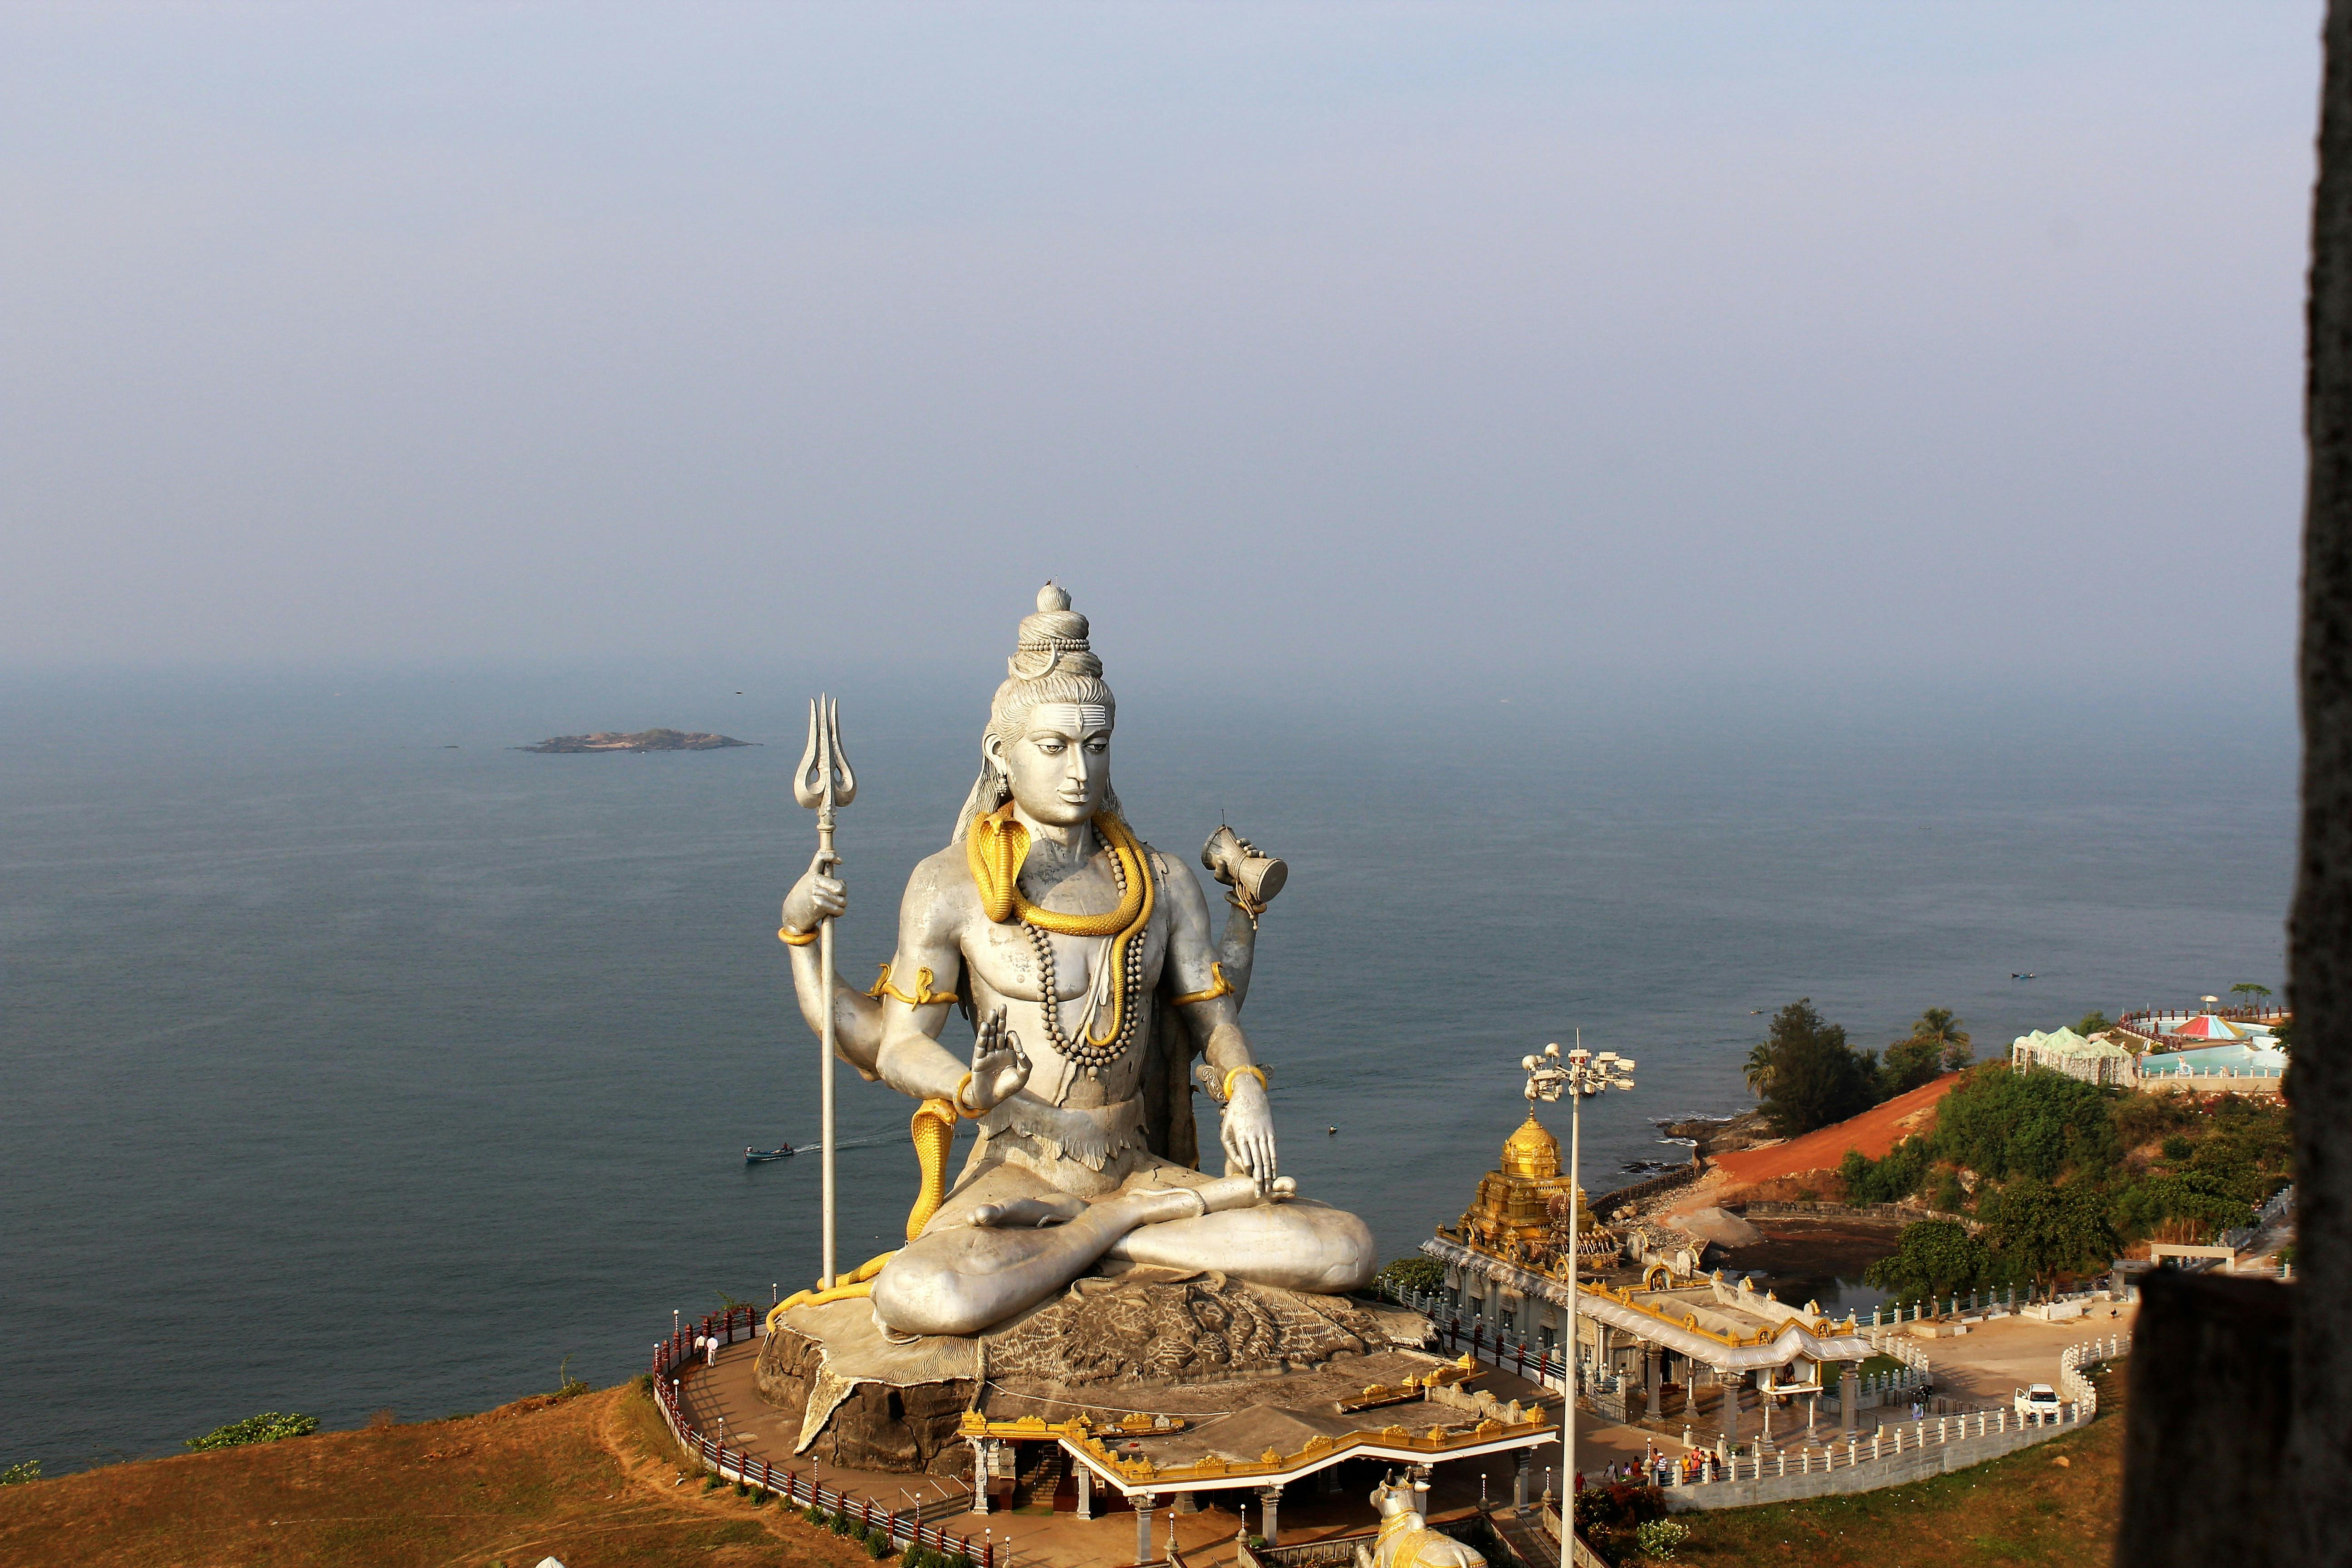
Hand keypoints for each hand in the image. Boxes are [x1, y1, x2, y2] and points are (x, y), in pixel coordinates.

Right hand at [781, 850, 845, 934]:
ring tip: (835, 906)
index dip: (831, 856)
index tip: (840, 861)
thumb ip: (824, 881)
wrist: (791, 915)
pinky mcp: (818, 904)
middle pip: (840, 887)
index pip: (821, 857)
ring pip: (841, 899)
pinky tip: (833, 913)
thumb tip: (842, 884)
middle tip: (839, 897)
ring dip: (841, 905)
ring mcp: (816, 892)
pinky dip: (838, 912)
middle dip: (843, 893)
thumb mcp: (810, 886)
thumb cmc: (804, 901)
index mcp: (811, 874)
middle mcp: (813, 881)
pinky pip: (839, 909)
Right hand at [964, 1008, 1031, 1112]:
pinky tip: (984, 1026)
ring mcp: (988, 1054)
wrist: (992, 1100)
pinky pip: (980, 1046)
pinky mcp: (979, 1060)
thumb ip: (1026, 1065)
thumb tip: (1022, 1053)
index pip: (1010, 1037)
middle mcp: (998, 1051)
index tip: (1019, 1053)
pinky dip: (982, 1036)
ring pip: (989, 1035)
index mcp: (1009, 1052)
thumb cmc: (1008, 1088)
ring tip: (993, 1011)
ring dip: (990, 1024)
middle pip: (998, 1031)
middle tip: (1002, 1006)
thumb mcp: (1022, 1077)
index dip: (1015, 1040)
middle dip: (1001, 1019)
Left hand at [1219, 1071, 1278, 1194]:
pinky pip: (1273, 1153)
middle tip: (1259, 1195)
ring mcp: (1264, 1135)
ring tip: (1268, 1189)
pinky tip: (1274, 1175)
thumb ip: (1230, 1148)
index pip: (1246, 1159)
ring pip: (1267, 1159)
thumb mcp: (1225, 1129)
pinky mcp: (1271, 1134)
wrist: (1250, 1095)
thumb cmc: (1234, 1115)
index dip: (1248, 1172)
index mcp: (1241, 1136)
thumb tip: (1240, 1165)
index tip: (1249, 1182)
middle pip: (1258, 1163)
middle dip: (1259, 1180)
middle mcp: (1254, 1136)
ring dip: (1268, 1175)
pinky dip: (1274, 1165)